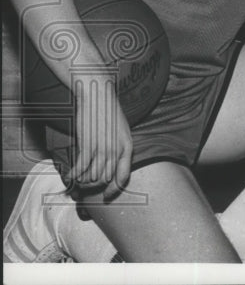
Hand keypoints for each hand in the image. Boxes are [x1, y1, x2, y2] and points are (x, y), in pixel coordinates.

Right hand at [67, 77, 131, 200]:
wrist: (98, 95)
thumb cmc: (108, 112)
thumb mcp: (121, 131)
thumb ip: (118, 148)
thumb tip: (111, 166)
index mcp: (128, 146)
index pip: (124, 176)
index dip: (115, 190)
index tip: (106, 196)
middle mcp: (117, 149)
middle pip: (105, 179)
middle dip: (94, 186)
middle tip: (85, 185)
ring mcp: (102, 148)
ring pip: (92, 177)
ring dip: (83, 181)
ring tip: (77, 178)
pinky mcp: (88, 145)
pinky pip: (80, 169)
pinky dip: (74, 175)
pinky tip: (69, 175)